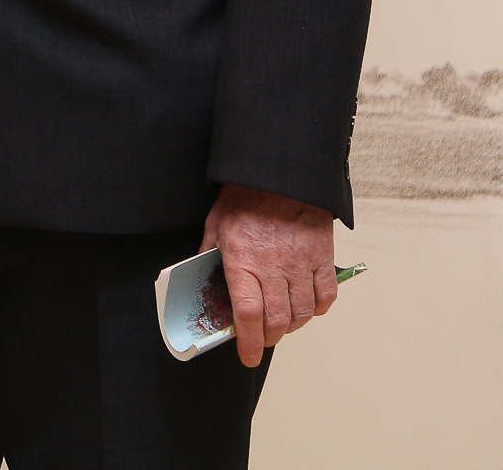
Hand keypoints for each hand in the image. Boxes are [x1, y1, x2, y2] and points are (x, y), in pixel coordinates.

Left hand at [199, 184, 336, 367]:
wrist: (279, 170)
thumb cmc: (245, 195)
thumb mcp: (216, 223)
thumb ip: (209, 254)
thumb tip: (202, 279)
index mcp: (242, 259)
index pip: (249, 315)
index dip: (248, 343)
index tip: (247, 356)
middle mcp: (273, 266)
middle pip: (276, 321)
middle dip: (268, 338)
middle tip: (261, 337)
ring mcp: (301, 262)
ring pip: (302, 314)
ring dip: (291, 325)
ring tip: (281, 321)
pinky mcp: (322, 256)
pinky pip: (325, 296)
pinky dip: (316, 308)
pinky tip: (305, 304)